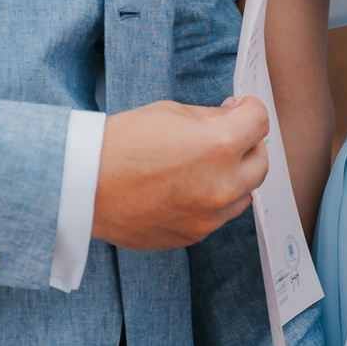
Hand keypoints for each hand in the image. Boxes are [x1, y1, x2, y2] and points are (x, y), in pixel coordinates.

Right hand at [92, 96, 268, 248]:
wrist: (84, 186)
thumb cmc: (121, 144)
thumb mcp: (171, 112)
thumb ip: (210, 117)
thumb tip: (232, 117)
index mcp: (219, 146)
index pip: (260, 122)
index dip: (250, 110)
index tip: (241, 109)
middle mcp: (222, 185)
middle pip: (261, 163)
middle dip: (249, 145)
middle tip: (230, 135)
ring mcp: (209, 216)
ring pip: (244, 194)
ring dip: (234, 176)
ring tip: (205, 164)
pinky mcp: (193, 236)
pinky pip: (217, 216)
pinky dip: (211, 200)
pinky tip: (186, 187)